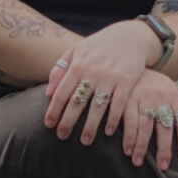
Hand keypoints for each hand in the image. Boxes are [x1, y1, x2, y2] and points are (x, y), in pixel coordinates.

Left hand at [43, 22, 156, 142]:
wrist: (130, 36)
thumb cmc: (99, 46)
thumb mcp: (77, 51)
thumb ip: (60, 69)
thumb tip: (47, 93)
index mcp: (78, 64)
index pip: (62, 92)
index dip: (54, 109)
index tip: (48, 125)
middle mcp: (93, 71)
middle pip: (77, 102)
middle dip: (68, 122)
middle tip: (62, 136)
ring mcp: (111, 77)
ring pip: (98, 107)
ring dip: (91, 126)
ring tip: (85, 141)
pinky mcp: (127, 81)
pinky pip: (119, 104)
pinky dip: (113, 119)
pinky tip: (109, 132)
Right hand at [121, 70, 177, 170]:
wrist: (135, 63)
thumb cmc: (157, 82)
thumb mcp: (176, 89)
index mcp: (175, 98)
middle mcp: (161, 99)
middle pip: (164, 127)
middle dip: (164, 148)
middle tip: (163, 165)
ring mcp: (144, 99)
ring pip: (144, 126)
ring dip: (141, 145)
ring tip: (138, 161)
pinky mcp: (128, 100)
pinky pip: (128, 120)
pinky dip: (128, 136)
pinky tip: (127, 149)